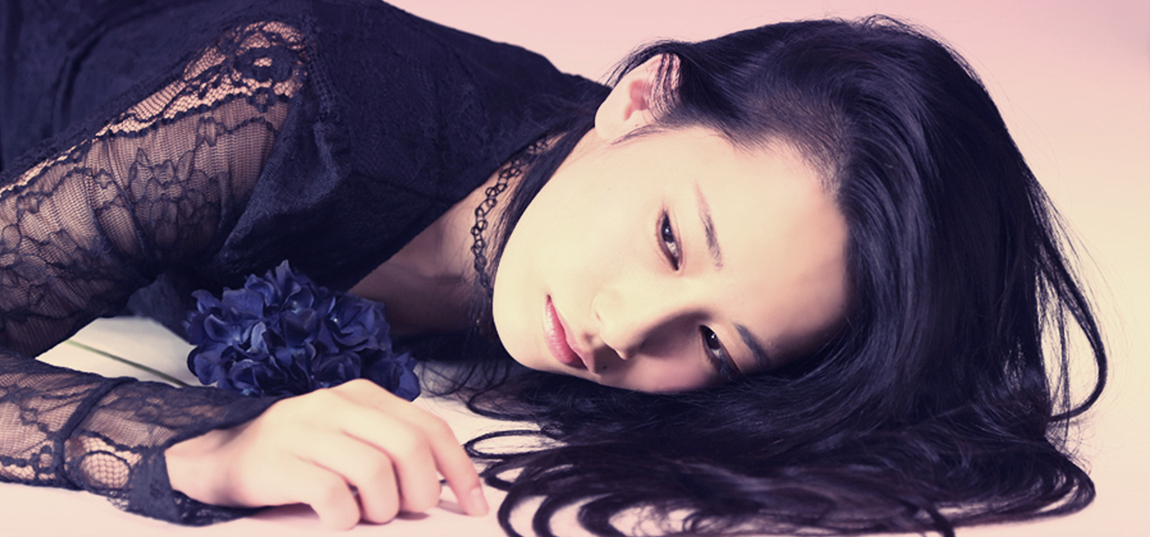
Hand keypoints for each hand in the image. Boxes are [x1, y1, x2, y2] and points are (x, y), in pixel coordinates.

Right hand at [164, 379, 487, 528]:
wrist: (216, 457)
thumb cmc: (296, 454)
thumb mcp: (347, 434)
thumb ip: (391, 446)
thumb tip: (445, 484)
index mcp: (363, 395)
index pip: (430, 428)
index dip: (460, 470)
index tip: (474, 504)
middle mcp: (336, 404)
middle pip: (409, 449)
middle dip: (423, 492)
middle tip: (410, 513)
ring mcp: (305, 431)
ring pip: (376, 473)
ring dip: (384, 508)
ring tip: (368, 515)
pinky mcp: (279, 463)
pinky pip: (334, 497)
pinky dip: (346, 519)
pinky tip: (339, 519)